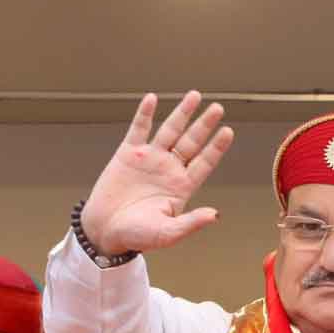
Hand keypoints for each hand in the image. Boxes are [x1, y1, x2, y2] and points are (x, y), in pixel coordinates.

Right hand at [79, 91, 233, 256]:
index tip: (228, 131)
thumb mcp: (168, 234)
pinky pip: (138, 129)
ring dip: (182, 113)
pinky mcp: (128, 155)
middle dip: (204, 125)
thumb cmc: (138, 236)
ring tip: (195, 96)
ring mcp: (149, 160)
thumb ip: (191, 223)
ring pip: (169, 131)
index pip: (204, 163)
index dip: (216, 147)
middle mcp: (169, 170)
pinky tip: (152, 99)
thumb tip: (214, 215)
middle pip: (191, 142)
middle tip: (218, 108)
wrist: (105, 231)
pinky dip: (144, 114)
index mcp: (181, 187)